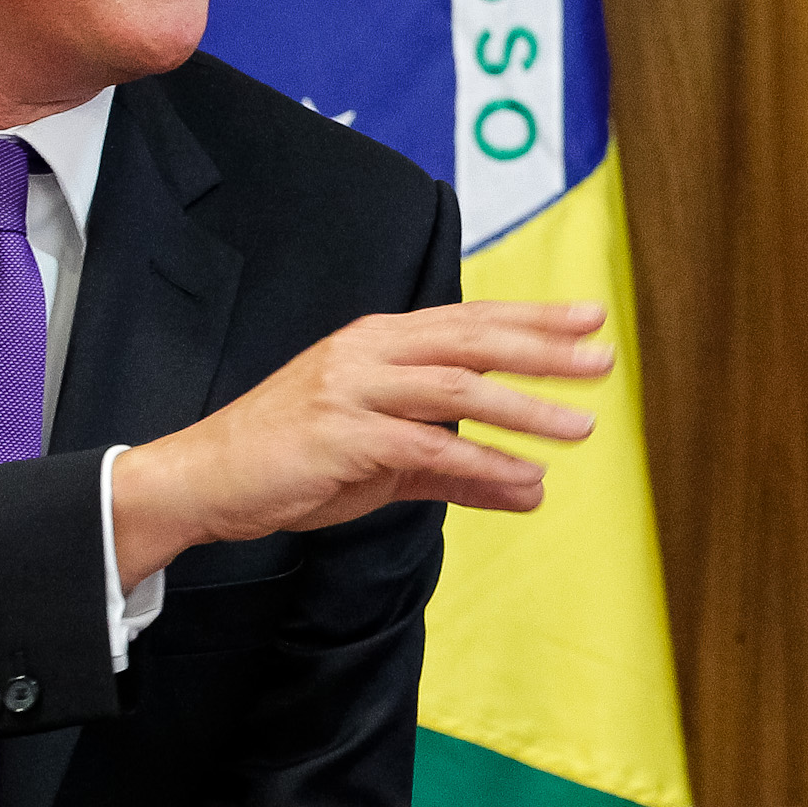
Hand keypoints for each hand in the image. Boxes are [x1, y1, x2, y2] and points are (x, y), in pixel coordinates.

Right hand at [108, 299, 609, 585]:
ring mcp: (354, 389)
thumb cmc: (292, 461)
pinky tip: (521, 479)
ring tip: (579, 428)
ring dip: (525, 409)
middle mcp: (370, 351)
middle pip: (474, 338)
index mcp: (380, 339)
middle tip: (603, 358)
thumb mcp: (383, 463)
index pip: (471, 319)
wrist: (203, 480)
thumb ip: (457, 471)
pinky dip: (481, 464)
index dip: (534, 317)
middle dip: (545, 347)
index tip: (589, 318)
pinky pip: (427, 448)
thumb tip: (528, 489)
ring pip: (458, 389)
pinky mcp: (342, 436)